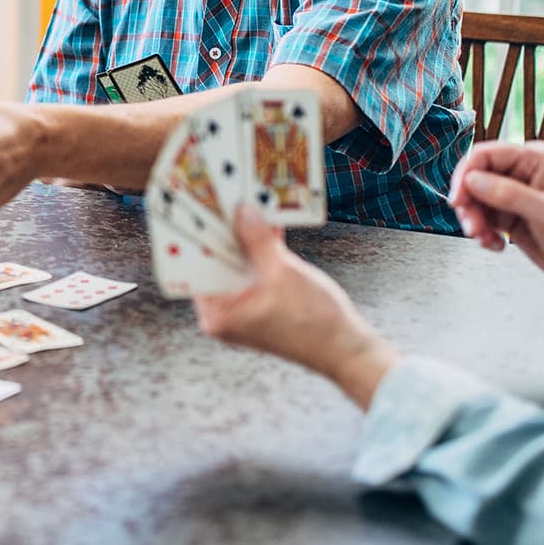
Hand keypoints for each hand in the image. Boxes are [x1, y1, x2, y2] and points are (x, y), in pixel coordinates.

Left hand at [193, 207, 397, 408]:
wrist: (348, 348)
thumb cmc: (314, 322)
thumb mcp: (281, 273)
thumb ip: (257, 240)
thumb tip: (241, 211)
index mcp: (217, 314)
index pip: (195, 268)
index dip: (195, 235)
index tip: (195, 206)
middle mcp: (224, 312)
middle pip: (216, 262)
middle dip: (223, 230)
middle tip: (219, 195)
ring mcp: (243, 305)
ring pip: (239, 261)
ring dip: (246, 234)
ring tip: (243, 199)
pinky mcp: (262, 298)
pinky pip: (256, 267)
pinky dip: (262, 247)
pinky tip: (267, 218)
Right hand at [448, 140, 543, 283]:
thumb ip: (509, 194)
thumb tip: (473, 180)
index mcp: (532, 160)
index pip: (485, 155)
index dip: (465, 175)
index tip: (458, 200)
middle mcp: (519, 172)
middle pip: (473, 178)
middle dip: (469, 204)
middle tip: (473, 227)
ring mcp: (511, 193)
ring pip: (473, 200)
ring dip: (474, 221)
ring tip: (485, 239)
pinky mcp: (507, 214)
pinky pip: (480, 218)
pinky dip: (482, 233)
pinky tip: (496, 244)